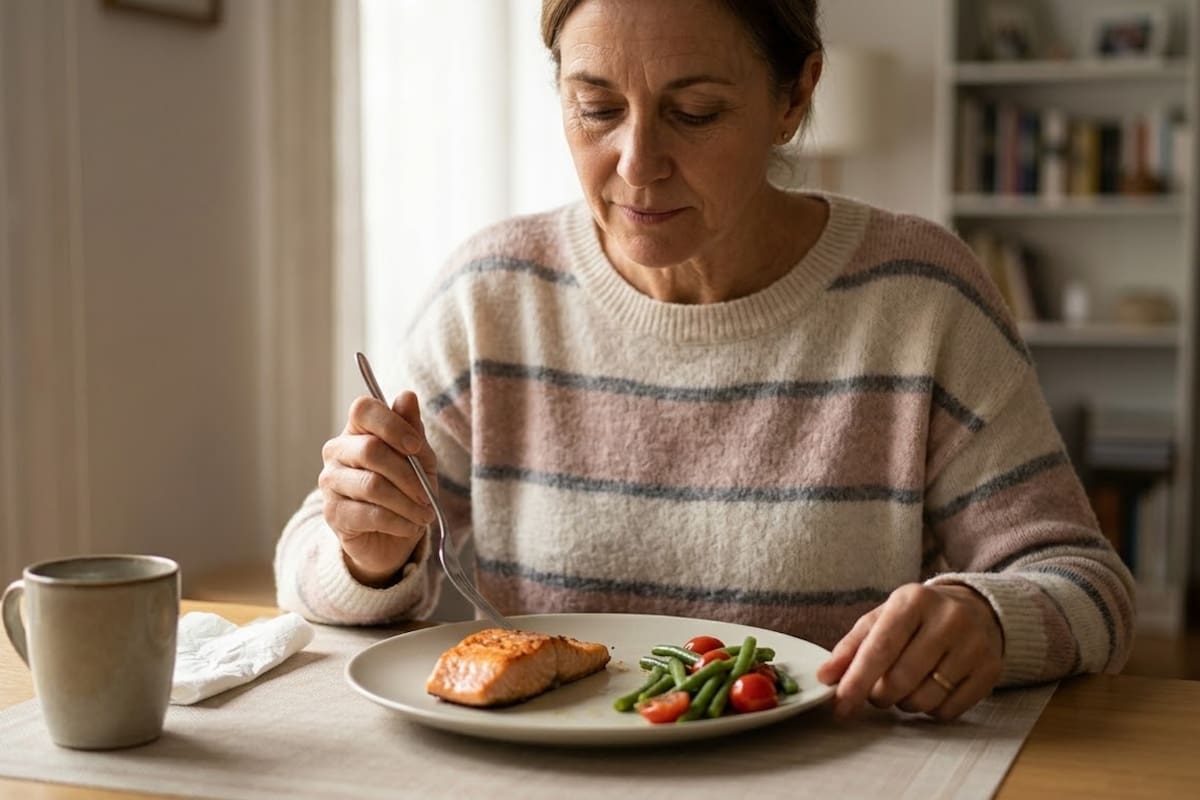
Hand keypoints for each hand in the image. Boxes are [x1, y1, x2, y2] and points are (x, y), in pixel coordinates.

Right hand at [319, 391, 437, 586]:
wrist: (391, 537)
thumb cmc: (405, 489)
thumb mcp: (418, 459)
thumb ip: (412, 429)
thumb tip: (407, 396)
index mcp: (357, 430)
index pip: (363, 409)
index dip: (391, 424)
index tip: (416, 446)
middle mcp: (337, 451)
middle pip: (371, 450)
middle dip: (408, 475)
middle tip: (427, 495)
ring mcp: (330, 482)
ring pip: (372, 485)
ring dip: (406, 503)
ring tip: (423, 514)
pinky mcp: (332, 513)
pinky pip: (369, 514)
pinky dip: (398, 521)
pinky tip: (409, 526)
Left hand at [816, 583, 1003, 720]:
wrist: (976, 609)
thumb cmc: (917, 617)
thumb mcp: (882, 618)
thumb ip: (851, 647)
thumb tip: (825, 677)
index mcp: (913, 601)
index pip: (880, 649)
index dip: (857, 681)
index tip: (840, 705)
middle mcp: (948, 619)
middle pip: (900, 679)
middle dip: (880, 695)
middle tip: (879, 690)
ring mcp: (974, 645)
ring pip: (924, 699)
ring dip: (905, 703)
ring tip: (907, 685)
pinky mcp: (990, 670)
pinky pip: (948, 711)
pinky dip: (931, 709)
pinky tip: (932, 689)